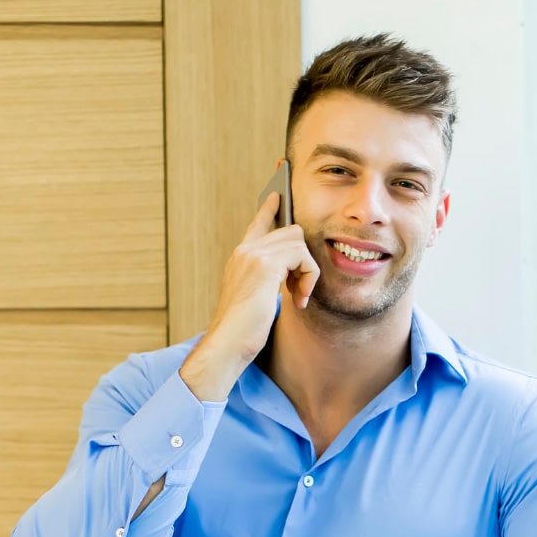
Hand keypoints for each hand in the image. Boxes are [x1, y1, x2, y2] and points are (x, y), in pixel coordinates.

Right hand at [180, 191, 319, 401]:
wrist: (228, 344)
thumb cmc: (243, 330)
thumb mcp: (257, 297)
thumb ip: (269, 277)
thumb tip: (293, 269)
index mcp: (240, 257)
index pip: (259, 223)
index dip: (270, 207)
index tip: (278, 192)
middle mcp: (244, 250)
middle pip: (291, 231)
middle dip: (303, 260)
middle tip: (299, 290)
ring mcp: (252, 255)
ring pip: (298, 241)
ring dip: (307, 272)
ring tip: (299, 297)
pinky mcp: (264, 265)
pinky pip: (302, 256)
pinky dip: (308, 278)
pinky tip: (299, 300)